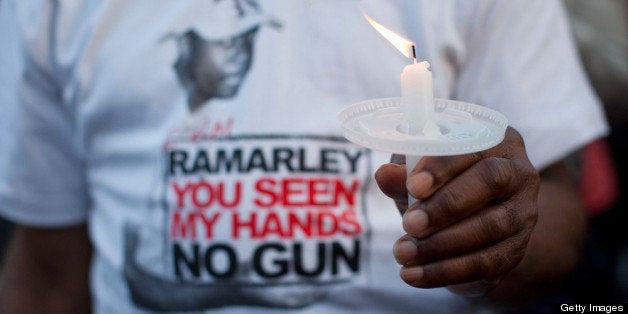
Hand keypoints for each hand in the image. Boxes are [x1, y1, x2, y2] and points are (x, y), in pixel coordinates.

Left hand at [374, 127, 539, 295]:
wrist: (471, 217)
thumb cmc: (440, 182)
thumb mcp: (419, 172)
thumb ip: (403, 173)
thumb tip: (385, 174)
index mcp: (494, 140)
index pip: (474, 145)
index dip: (444, 167)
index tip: (413, 186)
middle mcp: (518, 173)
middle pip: (492, 182)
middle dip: (447, 206)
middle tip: (409, 224)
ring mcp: (522, 213)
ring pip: (491, 228)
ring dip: (441, 245)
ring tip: (403, 252)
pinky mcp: (516, 249)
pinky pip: (486, 263)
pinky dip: (445, 272)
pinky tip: (414, 275)